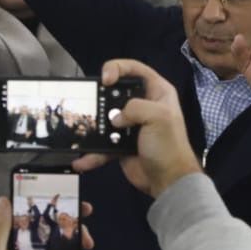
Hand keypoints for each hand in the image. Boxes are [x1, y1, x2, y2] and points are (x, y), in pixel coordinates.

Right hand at [71, 59, 199, 198]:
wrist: (169, 181)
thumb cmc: (169, 146)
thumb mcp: (159, 117)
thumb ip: (135, 107)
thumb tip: (115, 119)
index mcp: (157, 93)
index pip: (135, 69)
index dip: (117, 68)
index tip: (104, 79)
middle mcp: (143, 105)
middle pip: (114, 92)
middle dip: (99, 97)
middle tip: (89, 104)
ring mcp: (130, 125)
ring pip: (105, 118)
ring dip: (92, 126)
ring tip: (81, 132)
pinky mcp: (121, 144)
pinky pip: (102, 144)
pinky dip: (92, 153)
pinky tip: (82, 160)